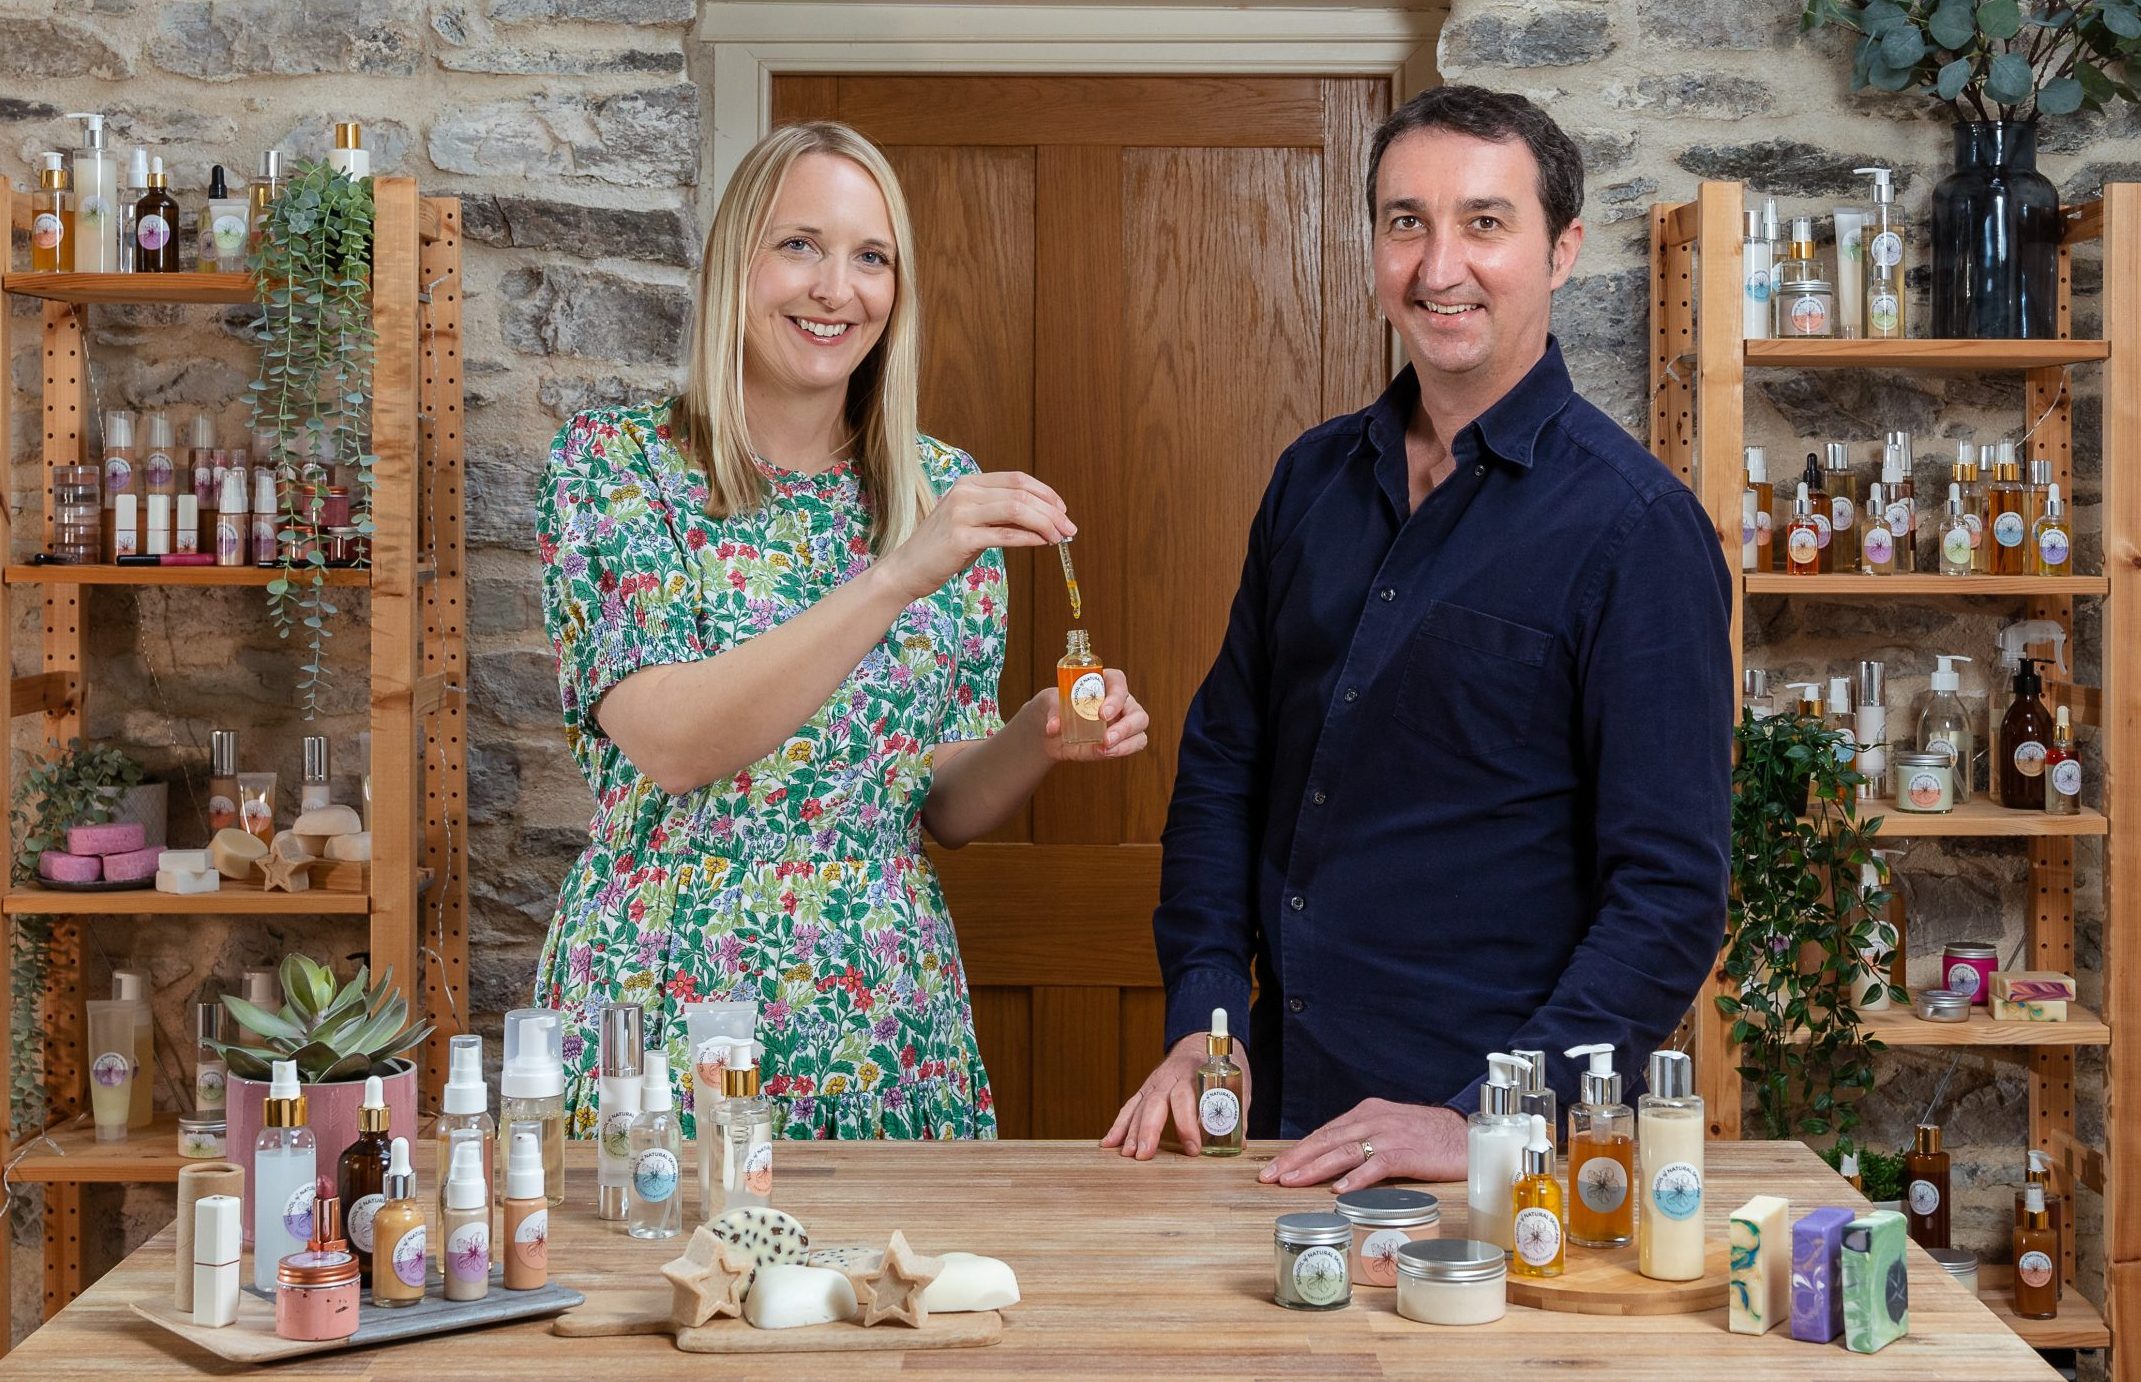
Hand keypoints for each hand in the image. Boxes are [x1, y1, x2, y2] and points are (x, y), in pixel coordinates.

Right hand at [878, 472, 1073, 602]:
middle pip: (1021, 494)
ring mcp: (961, 513)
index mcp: (969, 483)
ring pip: (1016, 510)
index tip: (1063, 510)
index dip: (1045, 493)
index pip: (1017, 479)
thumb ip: (999, 514)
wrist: (908, 569)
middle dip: (1052, 511)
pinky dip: (1029, 537)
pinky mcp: (960, 537)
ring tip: (1060, 538)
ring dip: (1045, 524)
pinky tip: (1042, 543)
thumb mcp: (972, 522)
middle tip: (1069, 528)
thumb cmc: (942, 549)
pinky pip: (1004, 534)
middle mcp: (965, 492)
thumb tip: (1042, 519)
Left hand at [1036, 669, 1149, 761]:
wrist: (1054, 730)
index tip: (1102, 713)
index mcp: (1105, 682)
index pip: (1118, 683)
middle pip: (1136, 711)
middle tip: (1106, 738)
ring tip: (1105, 749)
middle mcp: (1121, 701)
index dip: (1115, 697)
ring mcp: (1125, 722)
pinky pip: (1132, 745)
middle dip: (1125, 726)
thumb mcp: (1051, 703)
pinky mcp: (1122, 741)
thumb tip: (1053, 726)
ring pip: (1140, 730)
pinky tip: (1104, 753)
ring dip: (1126, 742)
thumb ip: (1053, 711)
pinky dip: (1121, 750)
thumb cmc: (1057, 707)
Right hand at [1101, 1031, 1247, 1158]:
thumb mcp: (1237, 1083)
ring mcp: (1155, 1082)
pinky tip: (1109, 1142)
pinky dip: (1119, 1125)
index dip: (1187, 1124)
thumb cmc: (1221, 1066)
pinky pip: (1130, 1107)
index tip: (1193, 1149)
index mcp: (1194, 1072)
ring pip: (1140, 1106)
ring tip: (1127, 1154)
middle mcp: (1170, 1077)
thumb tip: (1239, 1143)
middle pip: (1155, 1103)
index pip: (1186, 1098)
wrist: (1201, 1043)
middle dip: (1149, 1130)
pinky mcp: (1146, 1089)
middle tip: (1144, 1154)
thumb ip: (1237, 1111)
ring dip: (1131, 1131)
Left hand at [1258, 1099, 1465, 1191]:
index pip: (1323, 1133)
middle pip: (1325, 1140)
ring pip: (1343, 1150)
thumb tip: (1332, 1163)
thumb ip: (1363, 1141)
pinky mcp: (1407, 1152)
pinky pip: (1377, 1165)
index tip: (1274, 1168)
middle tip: (1269, 1176)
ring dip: (1314, 1168)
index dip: (1297, 1151)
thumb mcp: (1389, 1131)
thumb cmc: (1427, 1138)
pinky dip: (1357, 1177)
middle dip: (1294, 1159)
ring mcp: (1389, 1135)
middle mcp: (1373, 1120)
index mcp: (1366, 1113)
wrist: (1466, 1135)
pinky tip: (1340, 1190)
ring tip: (1292, 1181)